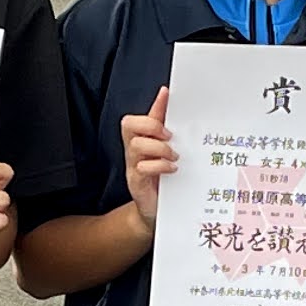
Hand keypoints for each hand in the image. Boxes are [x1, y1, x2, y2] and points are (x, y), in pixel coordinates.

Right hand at [121, 89, 178, 234]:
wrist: (156, 211)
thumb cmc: (163, 179)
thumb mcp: (167, 153)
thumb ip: (169, 132)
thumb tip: (176, 108)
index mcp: (142, 140)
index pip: (141, 116)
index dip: (153, 105)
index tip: (167, 94)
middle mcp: (134, 151)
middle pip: (130, 125)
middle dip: (151, 125)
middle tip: (168, 136)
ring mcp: (133, 166)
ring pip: (136, 145)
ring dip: (158, 148)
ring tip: (173, 157)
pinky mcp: (136, 182)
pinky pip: (142, 168)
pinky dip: (159, 166)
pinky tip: (171, 169)